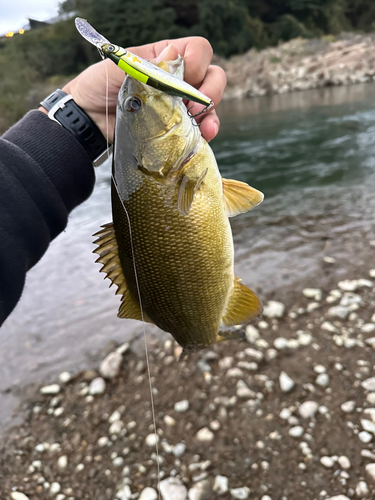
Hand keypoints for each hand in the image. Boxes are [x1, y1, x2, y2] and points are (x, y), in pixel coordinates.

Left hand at [57, 37, 225, 143]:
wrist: (88, 120)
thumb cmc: (98, 87)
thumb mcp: (118, 68)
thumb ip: (146, 63)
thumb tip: (174, 54)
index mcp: (165, 58)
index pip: (198, 50)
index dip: (198, 63)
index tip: (182, 80)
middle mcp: (177, 79)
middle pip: (213, 75)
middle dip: (210, 91)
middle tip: (192, 107)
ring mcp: (178, 104)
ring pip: (210, 103)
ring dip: (211, 114)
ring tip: (202, 127)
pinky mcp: (176, 127)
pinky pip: (200, 126)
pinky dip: (206, 131)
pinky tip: (203, 136)